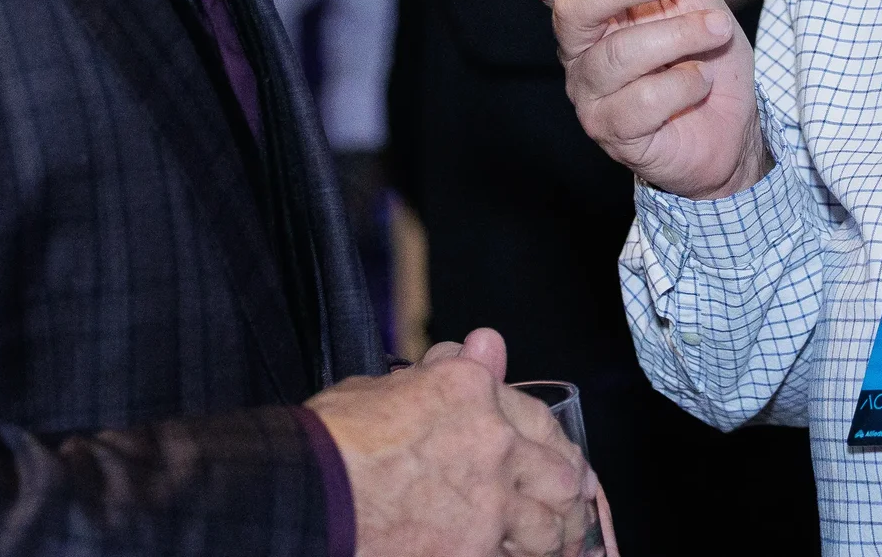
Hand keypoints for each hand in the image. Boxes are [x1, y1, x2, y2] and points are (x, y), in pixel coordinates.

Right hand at [306, 327, 595, 556]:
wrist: (310, 496)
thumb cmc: (331, 440)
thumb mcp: (383, 387)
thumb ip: (442, 371)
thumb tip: (484, 345)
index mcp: (470, 390)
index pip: (534, 414)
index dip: (551, 441)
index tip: (559, 458)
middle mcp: (494, 442)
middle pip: (561, 473)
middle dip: (567, 493)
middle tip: (571, 506)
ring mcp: (490, 502)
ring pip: (549, 526)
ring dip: (553, 536)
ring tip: (559, 545)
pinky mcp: (476, 551)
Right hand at [459, 0, 771, 200]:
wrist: (739, 121)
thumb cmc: (703, 50)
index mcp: (590, 9)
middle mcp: (579, 51)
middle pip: (574, 6)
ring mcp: (591, 96)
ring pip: (621, 54)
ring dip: (680, 36)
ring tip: (712, 34)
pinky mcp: (613, 134)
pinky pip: (645, 99)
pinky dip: (686, 83)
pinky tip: (698, 85)